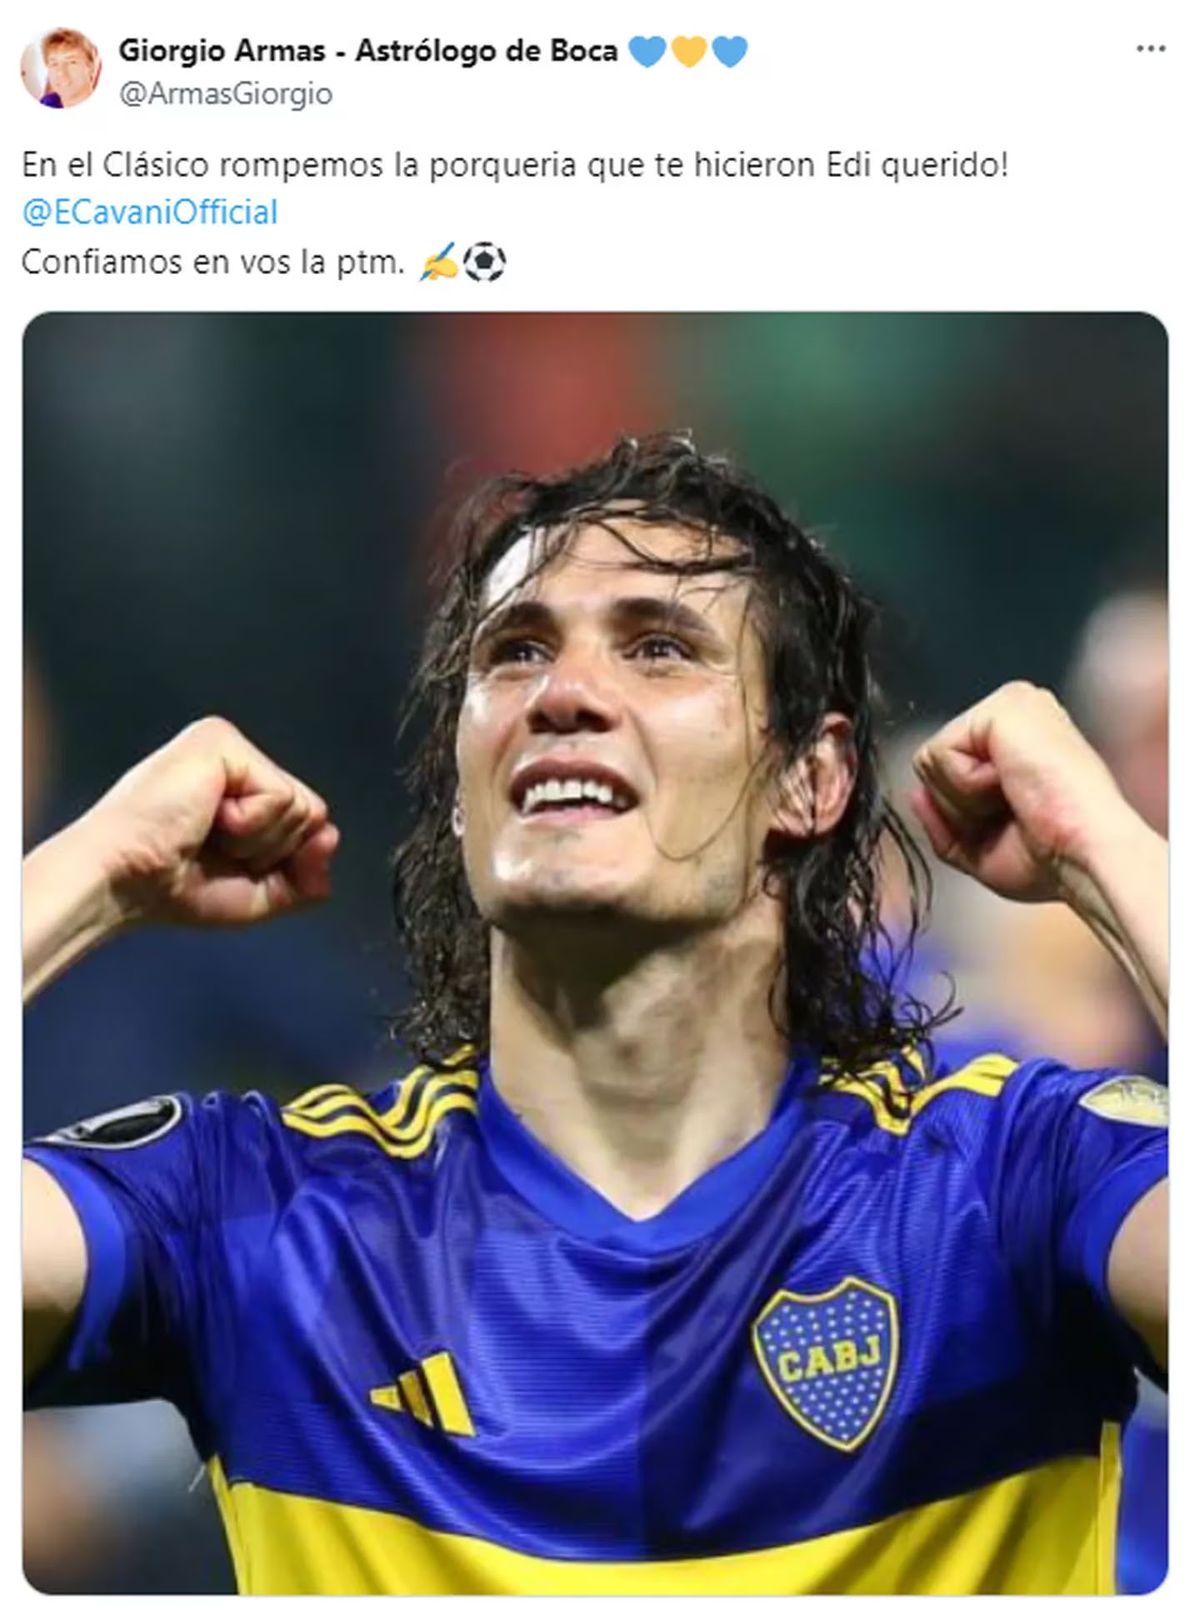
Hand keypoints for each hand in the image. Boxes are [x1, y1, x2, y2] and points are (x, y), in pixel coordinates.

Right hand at [80, 716, 339, 926]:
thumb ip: (304, 877)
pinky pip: (281, 795)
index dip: (283, 858)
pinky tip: (205, 818)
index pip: (307, 822)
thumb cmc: (173, 887)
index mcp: (242, 789)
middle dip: (270, 850)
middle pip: (310, 813)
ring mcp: (229, 746)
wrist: (123, 880)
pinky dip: (249, 824)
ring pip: (301, 806)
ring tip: (204, 832)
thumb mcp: (256, 894)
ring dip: (257, 840)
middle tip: (211, 848)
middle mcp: (238, 759)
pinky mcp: (221, 742)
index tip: (225, 863)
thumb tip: (332, 837)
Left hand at [910, 681, 1128, 902]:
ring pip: (928, 762)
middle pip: (932, 766)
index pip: (947, 773)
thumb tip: (915, 793)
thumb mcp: (982, 849)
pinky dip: (966, 786)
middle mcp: (1014, 714)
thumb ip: (944, 821)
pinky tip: (1011, 784)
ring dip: (963, 799)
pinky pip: (937, 754)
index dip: (962, 815)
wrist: (1084, 854)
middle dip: (958, 807)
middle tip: (1013, 814)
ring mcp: (1009, 705)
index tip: (1013, 825)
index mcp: (1017, 742)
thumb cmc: (1051, 859)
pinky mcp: (1000, 706)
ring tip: (1015, 798)